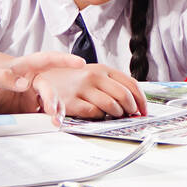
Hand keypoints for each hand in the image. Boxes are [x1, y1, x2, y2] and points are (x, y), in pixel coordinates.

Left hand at [0, 53, 87, 123]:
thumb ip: (3, 78)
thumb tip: (23, 82)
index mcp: (23, 67)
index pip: (46, 60)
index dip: (64, 60)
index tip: (79, 63)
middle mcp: (31, 80)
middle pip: (48, 87)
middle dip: (52, 98)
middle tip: (50, 110)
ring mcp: (32, 96)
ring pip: (51, 101)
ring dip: (55, 110)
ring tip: (54, 121)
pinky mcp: (30, 110)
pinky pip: (45, 113)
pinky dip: (50, 119)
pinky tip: (51, 123)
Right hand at [27, 64, 147, 119]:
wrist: (42, 78)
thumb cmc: (72, 79)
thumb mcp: (94, 75)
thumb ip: (112, 84)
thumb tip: (134, 101)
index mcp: (103, 69)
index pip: (131, 83)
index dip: (141, 99)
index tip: (143, 110)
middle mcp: (94, 76)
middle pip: (124, 95)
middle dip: (131, 108)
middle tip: (130, 115)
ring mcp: (82, 88)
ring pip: (111, 105)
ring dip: (117, 114)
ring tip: (114, 115)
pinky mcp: (72, 101)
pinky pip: (94, 113)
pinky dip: (100, 117)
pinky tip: (97, 115)